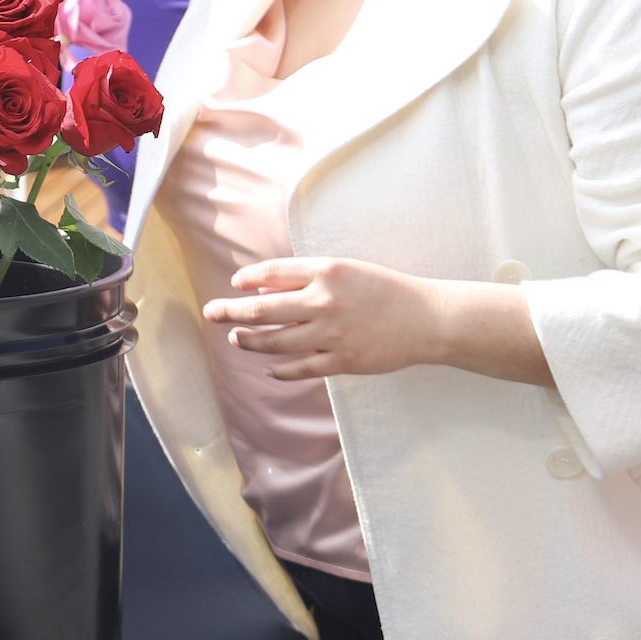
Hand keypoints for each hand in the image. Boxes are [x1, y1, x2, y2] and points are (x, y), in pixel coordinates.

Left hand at [203, 257, 443, 380]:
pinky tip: (269, 367)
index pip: (271, 273)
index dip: (246, 279)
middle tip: (212, 312)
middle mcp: (324, 302)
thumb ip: (306, 278)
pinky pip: (301, 368)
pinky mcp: (343, 361)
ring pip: (276, 342)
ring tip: (236, 339)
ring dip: (250, 341)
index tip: (235, 284)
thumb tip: (264, 290)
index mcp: (325, 272)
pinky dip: (281, 369)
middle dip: (231, 311)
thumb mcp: (346, 270)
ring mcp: (332, 334)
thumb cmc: (384, 290)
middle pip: (262, 309)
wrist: (428, 319)